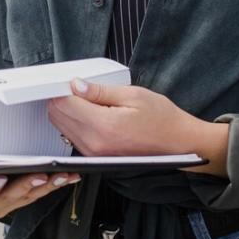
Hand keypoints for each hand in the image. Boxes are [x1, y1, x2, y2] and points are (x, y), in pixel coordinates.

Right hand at [0, 171, 78, 218]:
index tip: (0, 177)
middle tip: (40, 175)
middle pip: (9, 198)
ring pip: (28, 196)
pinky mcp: (21, 195)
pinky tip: (68, 175)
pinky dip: (54, 184)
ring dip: (46, 186)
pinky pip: (39, 191)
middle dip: (26, 187)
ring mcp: (6, 202)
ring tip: (60, 175)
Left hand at [47, 78, 226, 174]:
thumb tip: (75, 84)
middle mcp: (95, 144)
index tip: (70, 80)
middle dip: (62, 99)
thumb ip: (100, 91)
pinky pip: (73, 138)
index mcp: (104, 126)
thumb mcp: (133, 95)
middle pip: (58, 117)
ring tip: (87, 100)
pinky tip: (90, 114)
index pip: (64, 104)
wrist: (180, 145)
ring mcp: (94, 154)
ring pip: (62, 128)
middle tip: (78, 88)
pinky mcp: (96, 158)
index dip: (63, 88)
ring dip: (67, 112)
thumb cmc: (162, 119)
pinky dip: (74, 124)